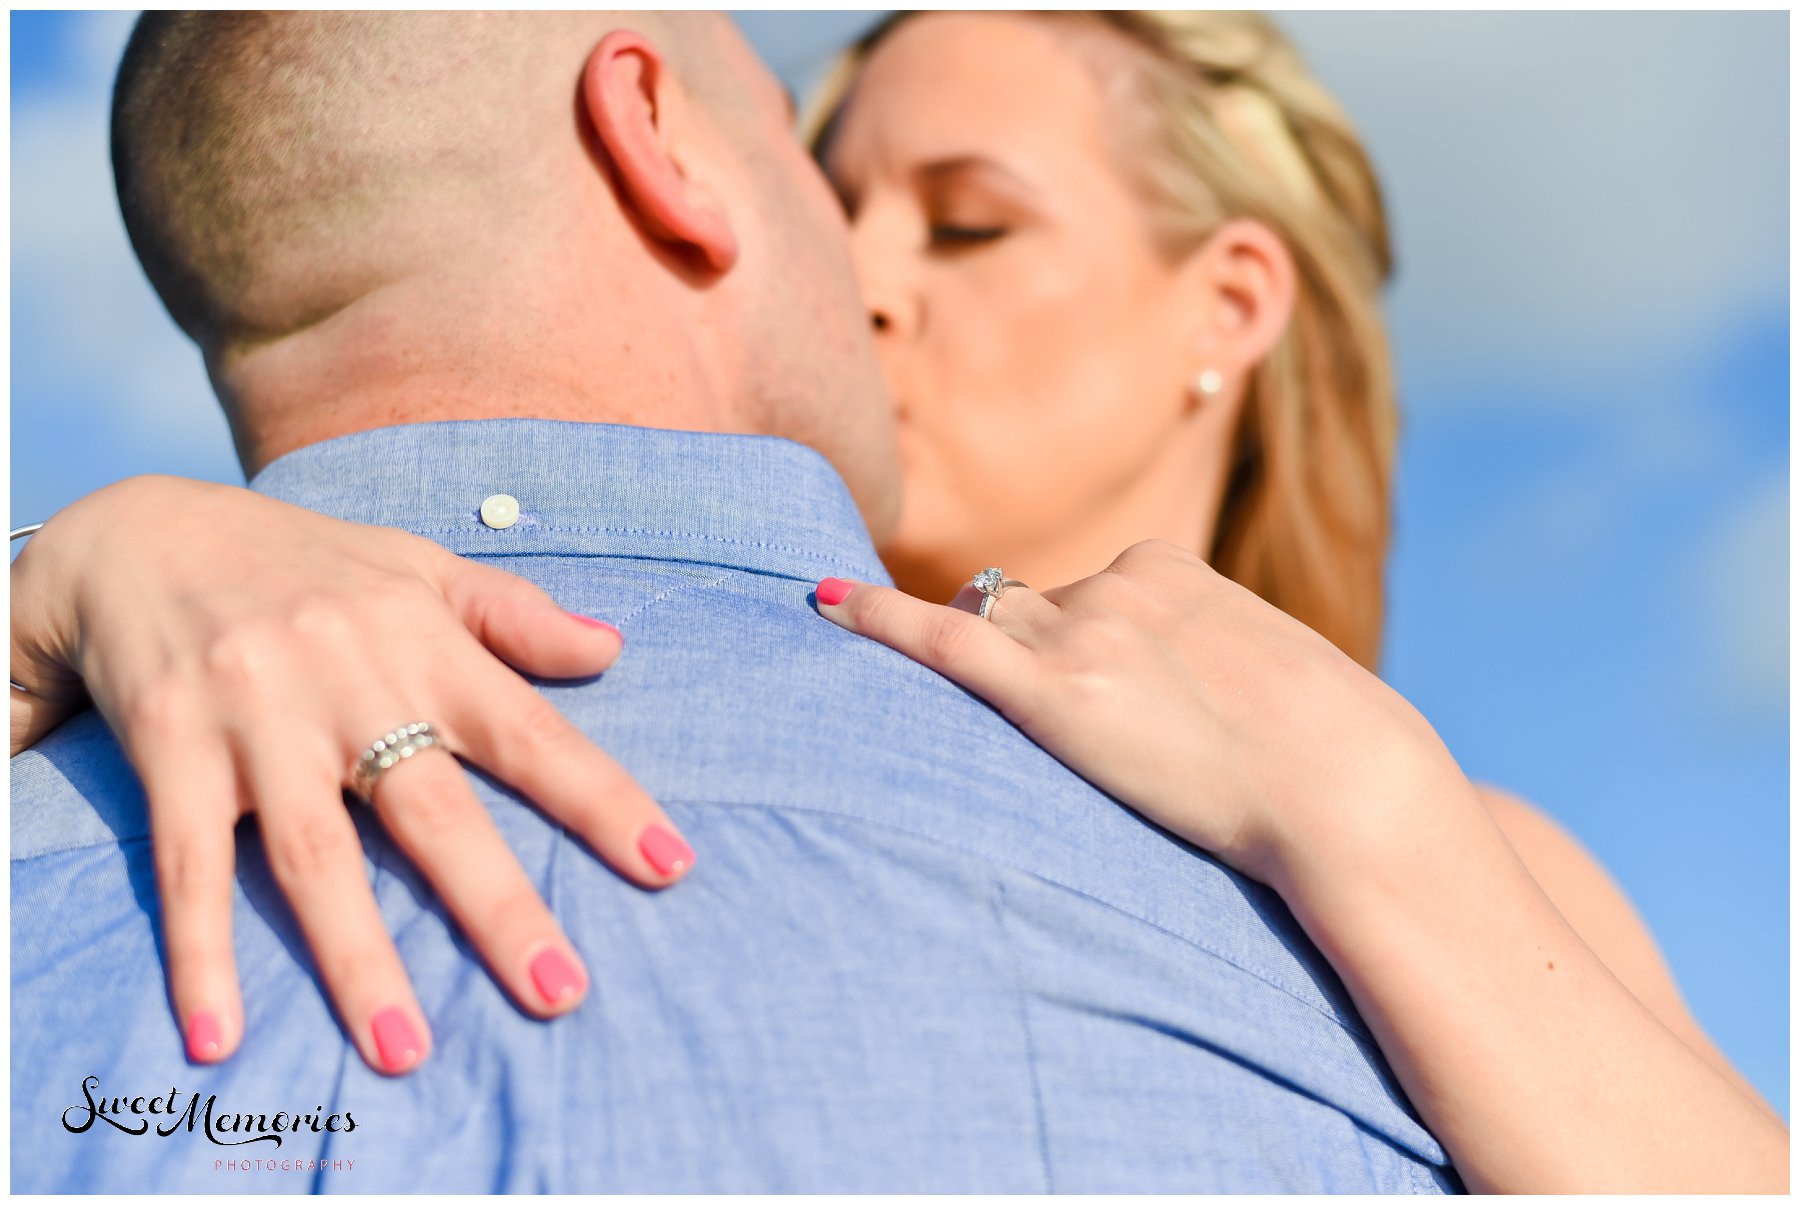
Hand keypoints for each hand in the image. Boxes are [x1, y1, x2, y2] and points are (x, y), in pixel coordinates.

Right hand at [11, 474, 696, 1074]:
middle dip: (499, 907)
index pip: (532, 732)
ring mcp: (257, 720)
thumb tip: (613, 650)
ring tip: (404, 1050)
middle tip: (561, 994)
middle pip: (434, 811)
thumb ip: (514, 615)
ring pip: (316, 856)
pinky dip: (203, 952)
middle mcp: (347, 682)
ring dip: (359, 958)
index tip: (670, 866)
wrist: (142, 533)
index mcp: (422, 643)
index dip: (603, 800)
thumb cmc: (307, 564)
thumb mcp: (417, 567)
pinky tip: (218, 1037)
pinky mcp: (172, 750)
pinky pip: (189, 865)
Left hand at [811, 539, 1453, 887]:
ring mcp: (1082, 633)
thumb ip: (1203, 663)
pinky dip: (875, 619)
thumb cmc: (1327, 752)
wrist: (1344, 784)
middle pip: (1026, 607)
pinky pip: (941, 641)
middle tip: (1052, 721)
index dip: (1068, 639)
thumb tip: (1184, 698)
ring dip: (980, 664)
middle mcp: (1115, 584)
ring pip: (988, 627)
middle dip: (1024, 655)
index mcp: (1170, 567)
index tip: (1070, 672)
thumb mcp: (1266, 676)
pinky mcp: (1055, 692)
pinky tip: (821, 603)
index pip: (1082, 588)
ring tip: (975, 707)